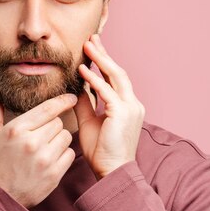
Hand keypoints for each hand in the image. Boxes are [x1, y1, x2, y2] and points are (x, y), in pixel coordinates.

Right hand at [0, 90, 76, 207]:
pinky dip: (63, 155)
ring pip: (66, 137)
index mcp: (17, 130)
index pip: (48, 108)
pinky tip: (50, 159)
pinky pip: (69, 154)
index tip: (71, 97)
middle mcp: (32, 143)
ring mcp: (44, 160)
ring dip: (59, 139)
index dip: (62, 100)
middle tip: (42, 135)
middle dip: (53, 126)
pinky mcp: (54, 175)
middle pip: (58, 122)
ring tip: (45, 147)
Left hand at [74, 34, 144, 178]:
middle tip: (91, 38)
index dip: (104, 62)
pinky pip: (107, 91)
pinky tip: (83, 70)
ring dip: (101, 60)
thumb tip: (77, 87)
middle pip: (118, 72)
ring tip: (88, 46)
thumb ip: (86, 103)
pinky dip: (95, 79)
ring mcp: (130, 107)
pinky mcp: (123, 113)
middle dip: (104, 54)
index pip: (115, 78)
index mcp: (127, 106)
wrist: (112, 172)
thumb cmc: (102, 151)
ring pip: (116, 76)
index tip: (92, 49)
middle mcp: (132, 103)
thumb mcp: (90, 121)